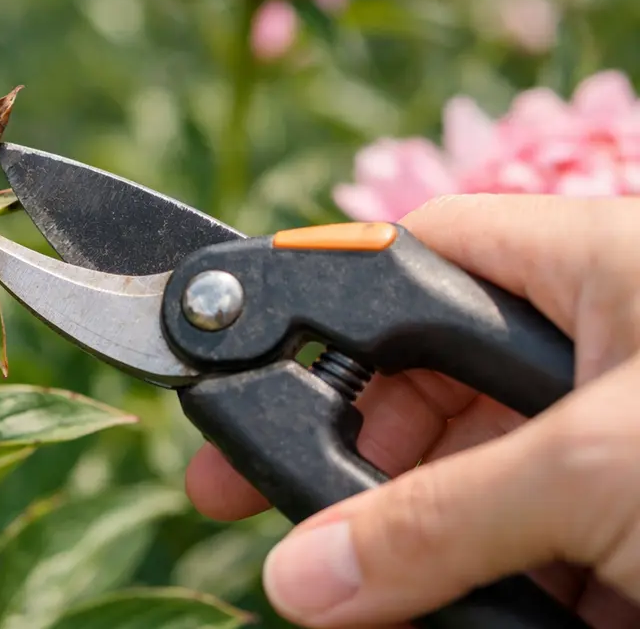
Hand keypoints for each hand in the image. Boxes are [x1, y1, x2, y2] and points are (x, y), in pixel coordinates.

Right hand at [185, 194, 639, 627]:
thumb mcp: (592, 471)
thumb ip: (434, 519)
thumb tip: (299, 576)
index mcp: (592, 268)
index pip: (418, 256)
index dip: (326, 306)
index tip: (247, 373)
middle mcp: (598, 342)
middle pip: (428, 383)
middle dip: (357, 455)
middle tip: (272, 507)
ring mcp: (615, 439)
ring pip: (473, 476)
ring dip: (414, 540)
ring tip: (355, 595)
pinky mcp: (630, 521)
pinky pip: (529, 544)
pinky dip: (484, 588)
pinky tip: (449, 617)